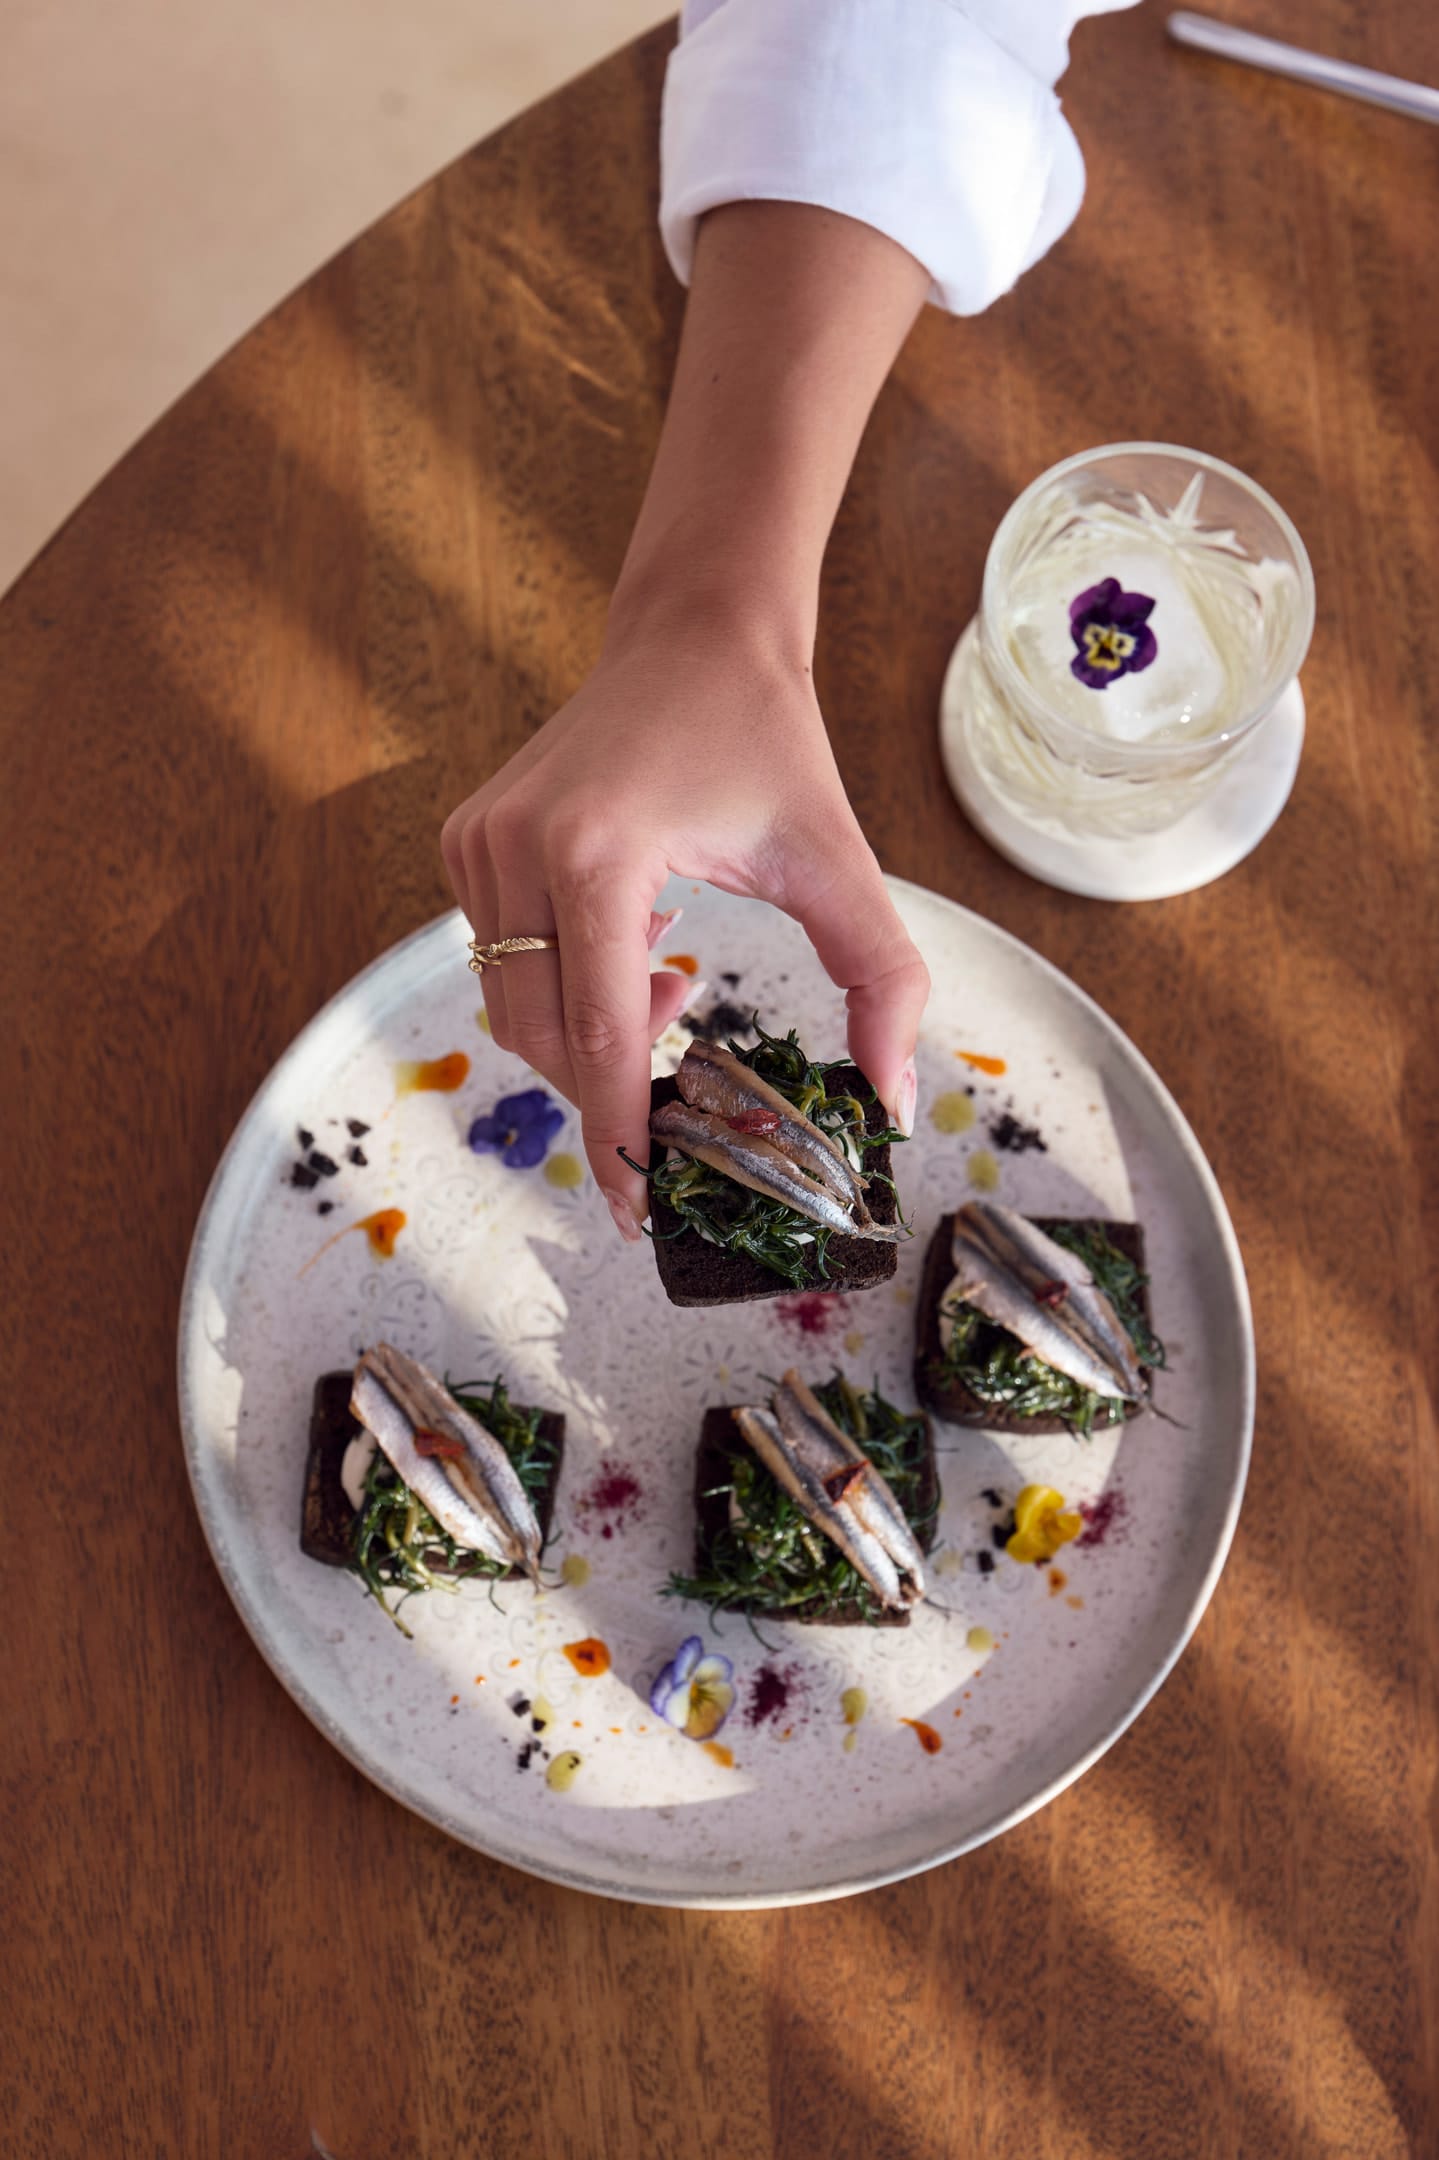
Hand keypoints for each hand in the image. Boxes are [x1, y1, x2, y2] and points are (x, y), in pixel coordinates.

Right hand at [441, 595, 928, 1238]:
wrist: (694, 636)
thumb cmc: (767, 743)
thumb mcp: (839, 865)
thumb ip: (884, 985)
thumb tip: (893, 1106)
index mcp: (596, 853)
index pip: (601, 1037)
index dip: (621, 1138)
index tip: (641, 1213)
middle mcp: (515, 848)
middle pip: (546, 1039)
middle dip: (611, 1090)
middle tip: (683, 1094)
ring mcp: (477, 843)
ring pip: (513, 1011)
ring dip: (591, 1036)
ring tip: (670, 986)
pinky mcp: (465, 841)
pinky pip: (499, 964)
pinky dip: (564, 988)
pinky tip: (631, 944)